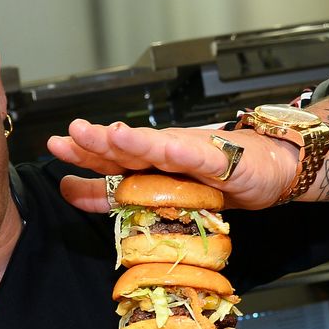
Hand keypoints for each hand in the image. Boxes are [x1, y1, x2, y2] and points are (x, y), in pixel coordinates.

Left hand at [46, 119, 297, 211]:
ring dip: (135, 141)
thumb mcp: (159, 193)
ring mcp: (193, 154)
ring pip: (159, 147)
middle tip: (72, 134)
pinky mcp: (221, 161)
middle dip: (100, 141)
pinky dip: (181, 150)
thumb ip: (113, 194)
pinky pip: (199, 156)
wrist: (272, 168)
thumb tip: (69, 191)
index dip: (83, 153)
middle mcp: (165, 152)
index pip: (110, 157)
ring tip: (110, 134)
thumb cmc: (216, 179)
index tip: (55, 149)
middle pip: (128, 148)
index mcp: (148, 160)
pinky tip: (163, 146)